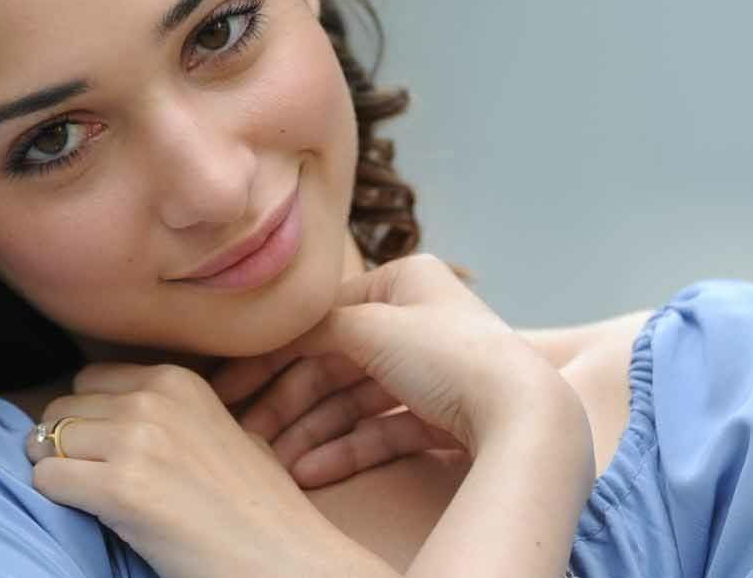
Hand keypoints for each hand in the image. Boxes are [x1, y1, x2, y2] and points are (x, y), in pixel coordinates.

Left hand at [26, 362, 386, 577]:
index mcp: (177, 380)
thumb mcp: (226, 429)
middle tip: (85, 475)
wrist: (283, 557)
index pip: (90, 378)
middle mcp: (152, 399)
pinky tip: (87, 513)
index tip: (96, 445)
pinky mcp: (119, 488)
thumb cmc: (259, 507)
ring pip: (47, 440)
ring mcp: (135, 441)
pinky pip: (48, 478)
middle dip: (64, 442)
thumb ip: (178, 412)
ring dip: (57, 468)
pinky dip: (54, 496)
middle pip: (63, 407)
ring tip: (86, 496)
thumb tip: (126, 412)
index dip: (87, 414)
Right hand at [213, 254, 587, 488]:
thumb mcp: (367, 326)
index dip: (275, 351)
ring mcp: (433, 372)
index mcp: (406, 280)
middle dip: (289, 401)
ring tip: (275, 461)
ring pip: (355, 401)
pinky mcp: (443, 417)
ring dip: (311, 432)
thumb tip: (273, 332)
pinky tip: (309, 472)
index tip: (231, 385)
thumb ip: (312, 325)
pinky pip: (382, 432)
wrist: (521, 414)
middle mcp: (420, 320)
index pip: (325, 316)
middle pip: (336, 362)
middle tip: (246, 431)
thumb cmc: (446, 354)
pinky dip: (345, 451)